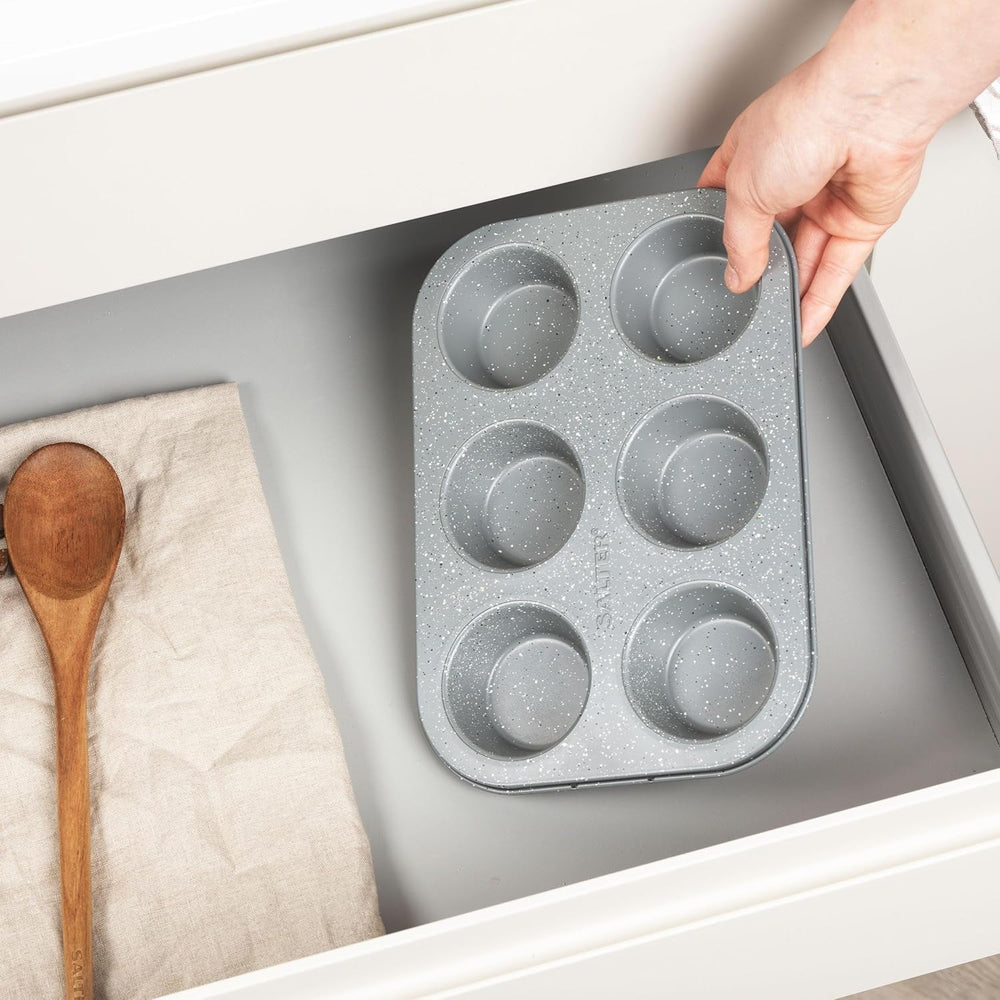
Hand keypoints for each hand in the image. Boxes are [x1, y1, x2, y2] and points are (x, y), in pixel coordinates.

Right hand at [698, 53, 928, 344]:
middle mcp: (793, 175)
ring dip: (790, 290)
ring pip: (806, 258)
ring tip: (772, 317)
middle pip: (770, 235)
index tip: (710, 260)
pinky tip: (805, 323)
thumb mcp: (742, 189)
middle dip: (759, 266)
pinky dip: (821, 299)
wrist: (870, 110)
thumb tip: (737, 276)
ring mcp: (829, 198)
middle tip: (745, 294)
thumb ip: (739, 242)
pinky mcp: (862, 220)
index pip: (728, 199)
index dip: (717, 229)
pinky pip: (837, 269)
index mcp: (754, 155)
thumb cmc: (806, 118)